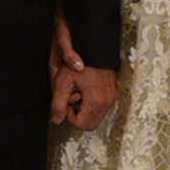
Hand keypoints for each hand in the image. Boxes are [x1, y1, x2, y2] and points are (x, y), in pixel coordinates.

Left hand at [49, 14, 117, 128]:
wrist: (95, 45)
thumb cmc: (80, 59)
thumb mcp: (62, 81)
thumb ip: (58, 104)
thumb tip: (56, 120)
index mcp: (96, 101)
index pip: (81, 124)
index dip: (69, 115)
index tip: (66, 100)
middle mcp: (108, 101)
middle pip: (90, 124)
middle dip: (78, 114)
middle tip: (71, 97)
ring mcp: (112, 96)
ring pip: (96, 116)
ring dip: (84, 108)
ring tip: (78, 90)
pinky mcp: (114, 91)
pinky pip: (102, 106)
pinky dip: (92, 102)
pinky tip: (85, 88)